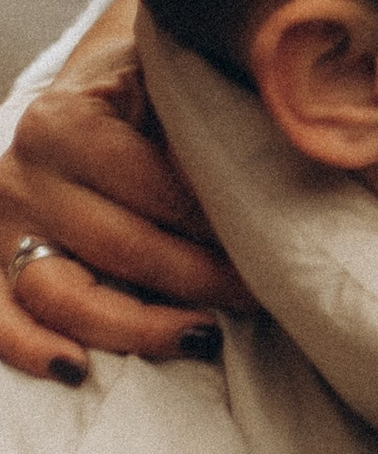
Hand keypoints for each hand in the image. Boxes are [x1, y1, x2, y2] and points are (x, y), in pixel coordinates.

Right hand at [0, 0, 250, 384]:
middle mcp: (23, 175)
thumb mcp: (168, 84)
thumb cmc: (141, 97)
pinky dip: (31, 348)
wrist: (84, 99)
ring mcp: (2, 228)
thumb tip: (267, 172)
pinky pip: (0, 321)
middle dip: (202, 277)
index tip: (273, 242)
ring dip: (138, 326)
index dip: (221, 222)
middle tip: (262, 292)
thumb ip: (201, 114)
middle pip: (122, 248)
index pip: (157, 189)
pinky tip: (76, 368)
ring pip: (63, 295)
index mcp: (65, 123)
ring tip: (202, 336)